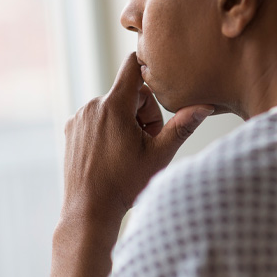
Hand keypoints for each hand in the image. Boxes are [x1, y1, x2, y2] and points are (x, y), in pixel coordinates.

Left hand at [61, 52, 213, 222]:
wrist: (89, 210)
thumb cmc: (125, 184)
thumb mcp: (160, 154)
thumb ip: (182, 125)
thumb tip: (206, 106)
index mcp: (114, 106)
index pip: (132, 66)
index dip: (149, 70)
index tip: (160, 80)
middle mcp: (92, 106)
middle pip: (129, 93)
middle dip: (143, 113)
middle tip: (147, 142)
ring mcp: (79, 118)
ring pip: (114, 106)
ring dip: (126, 122)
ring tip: (129, 151)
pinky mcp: (71, 130)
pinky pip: (98, 117)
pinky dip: (109, 129)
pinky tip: (113, 153)